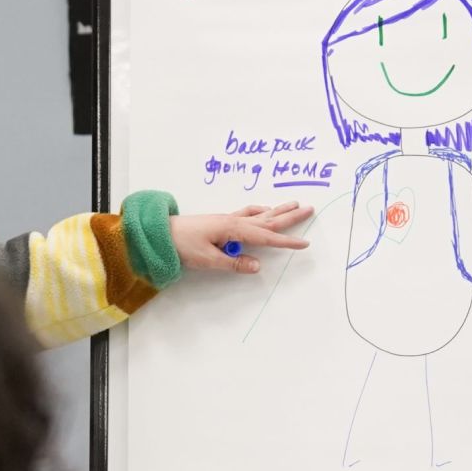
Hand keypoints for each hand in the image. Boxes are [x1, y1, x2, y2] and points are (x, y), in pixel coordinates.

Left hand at [170, 202, 312, 274]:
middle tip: (310, 208)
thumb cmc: (182, 246)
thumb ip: (234, 263)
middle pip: (268, 219)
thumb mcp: (208, 259)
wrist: (161, 233)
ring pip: (260, 214)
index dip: (286, 242)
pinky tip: (264, 209)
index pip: (266, 238)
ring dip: (278, 210)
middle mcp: (234, 221)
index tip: (305, 244)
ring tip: (294, 204)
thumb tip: (257, 266)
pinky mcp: (222, 221)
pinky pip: (247, 214)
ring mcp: (228, 219)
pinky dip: (260, 211)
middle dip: (290, 216)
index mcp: (233, 229)